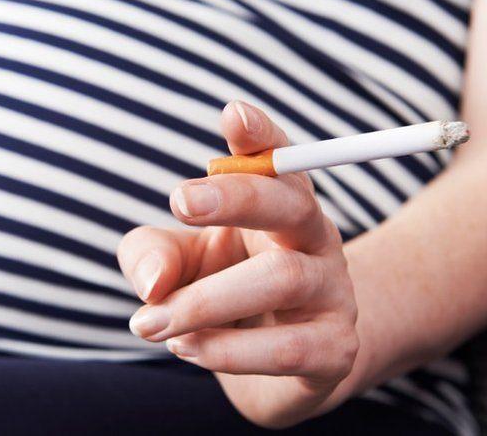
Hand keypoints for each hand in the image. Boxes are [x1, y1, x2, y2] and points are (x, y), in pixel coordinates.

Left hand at [117, 101, 360, 428]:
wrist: (277, 373)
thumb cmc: (220, 296)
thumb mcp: (175, 265)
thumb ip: (152, 256)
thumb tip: (154, 283)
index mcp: (277, 203)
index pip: (277, 159)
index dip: (260, 136)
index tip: (232, 114)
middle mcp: (313, 238)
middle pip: (289, 204)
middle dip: (236, 197)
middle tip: (180, 200)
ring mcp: (332, 292)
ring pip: (283, 278)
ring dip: (205, 301)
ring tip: (151, 323)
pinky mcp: (336, 348)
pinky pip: (288, 348)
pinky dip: (229, 351)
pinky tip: (187, 349)